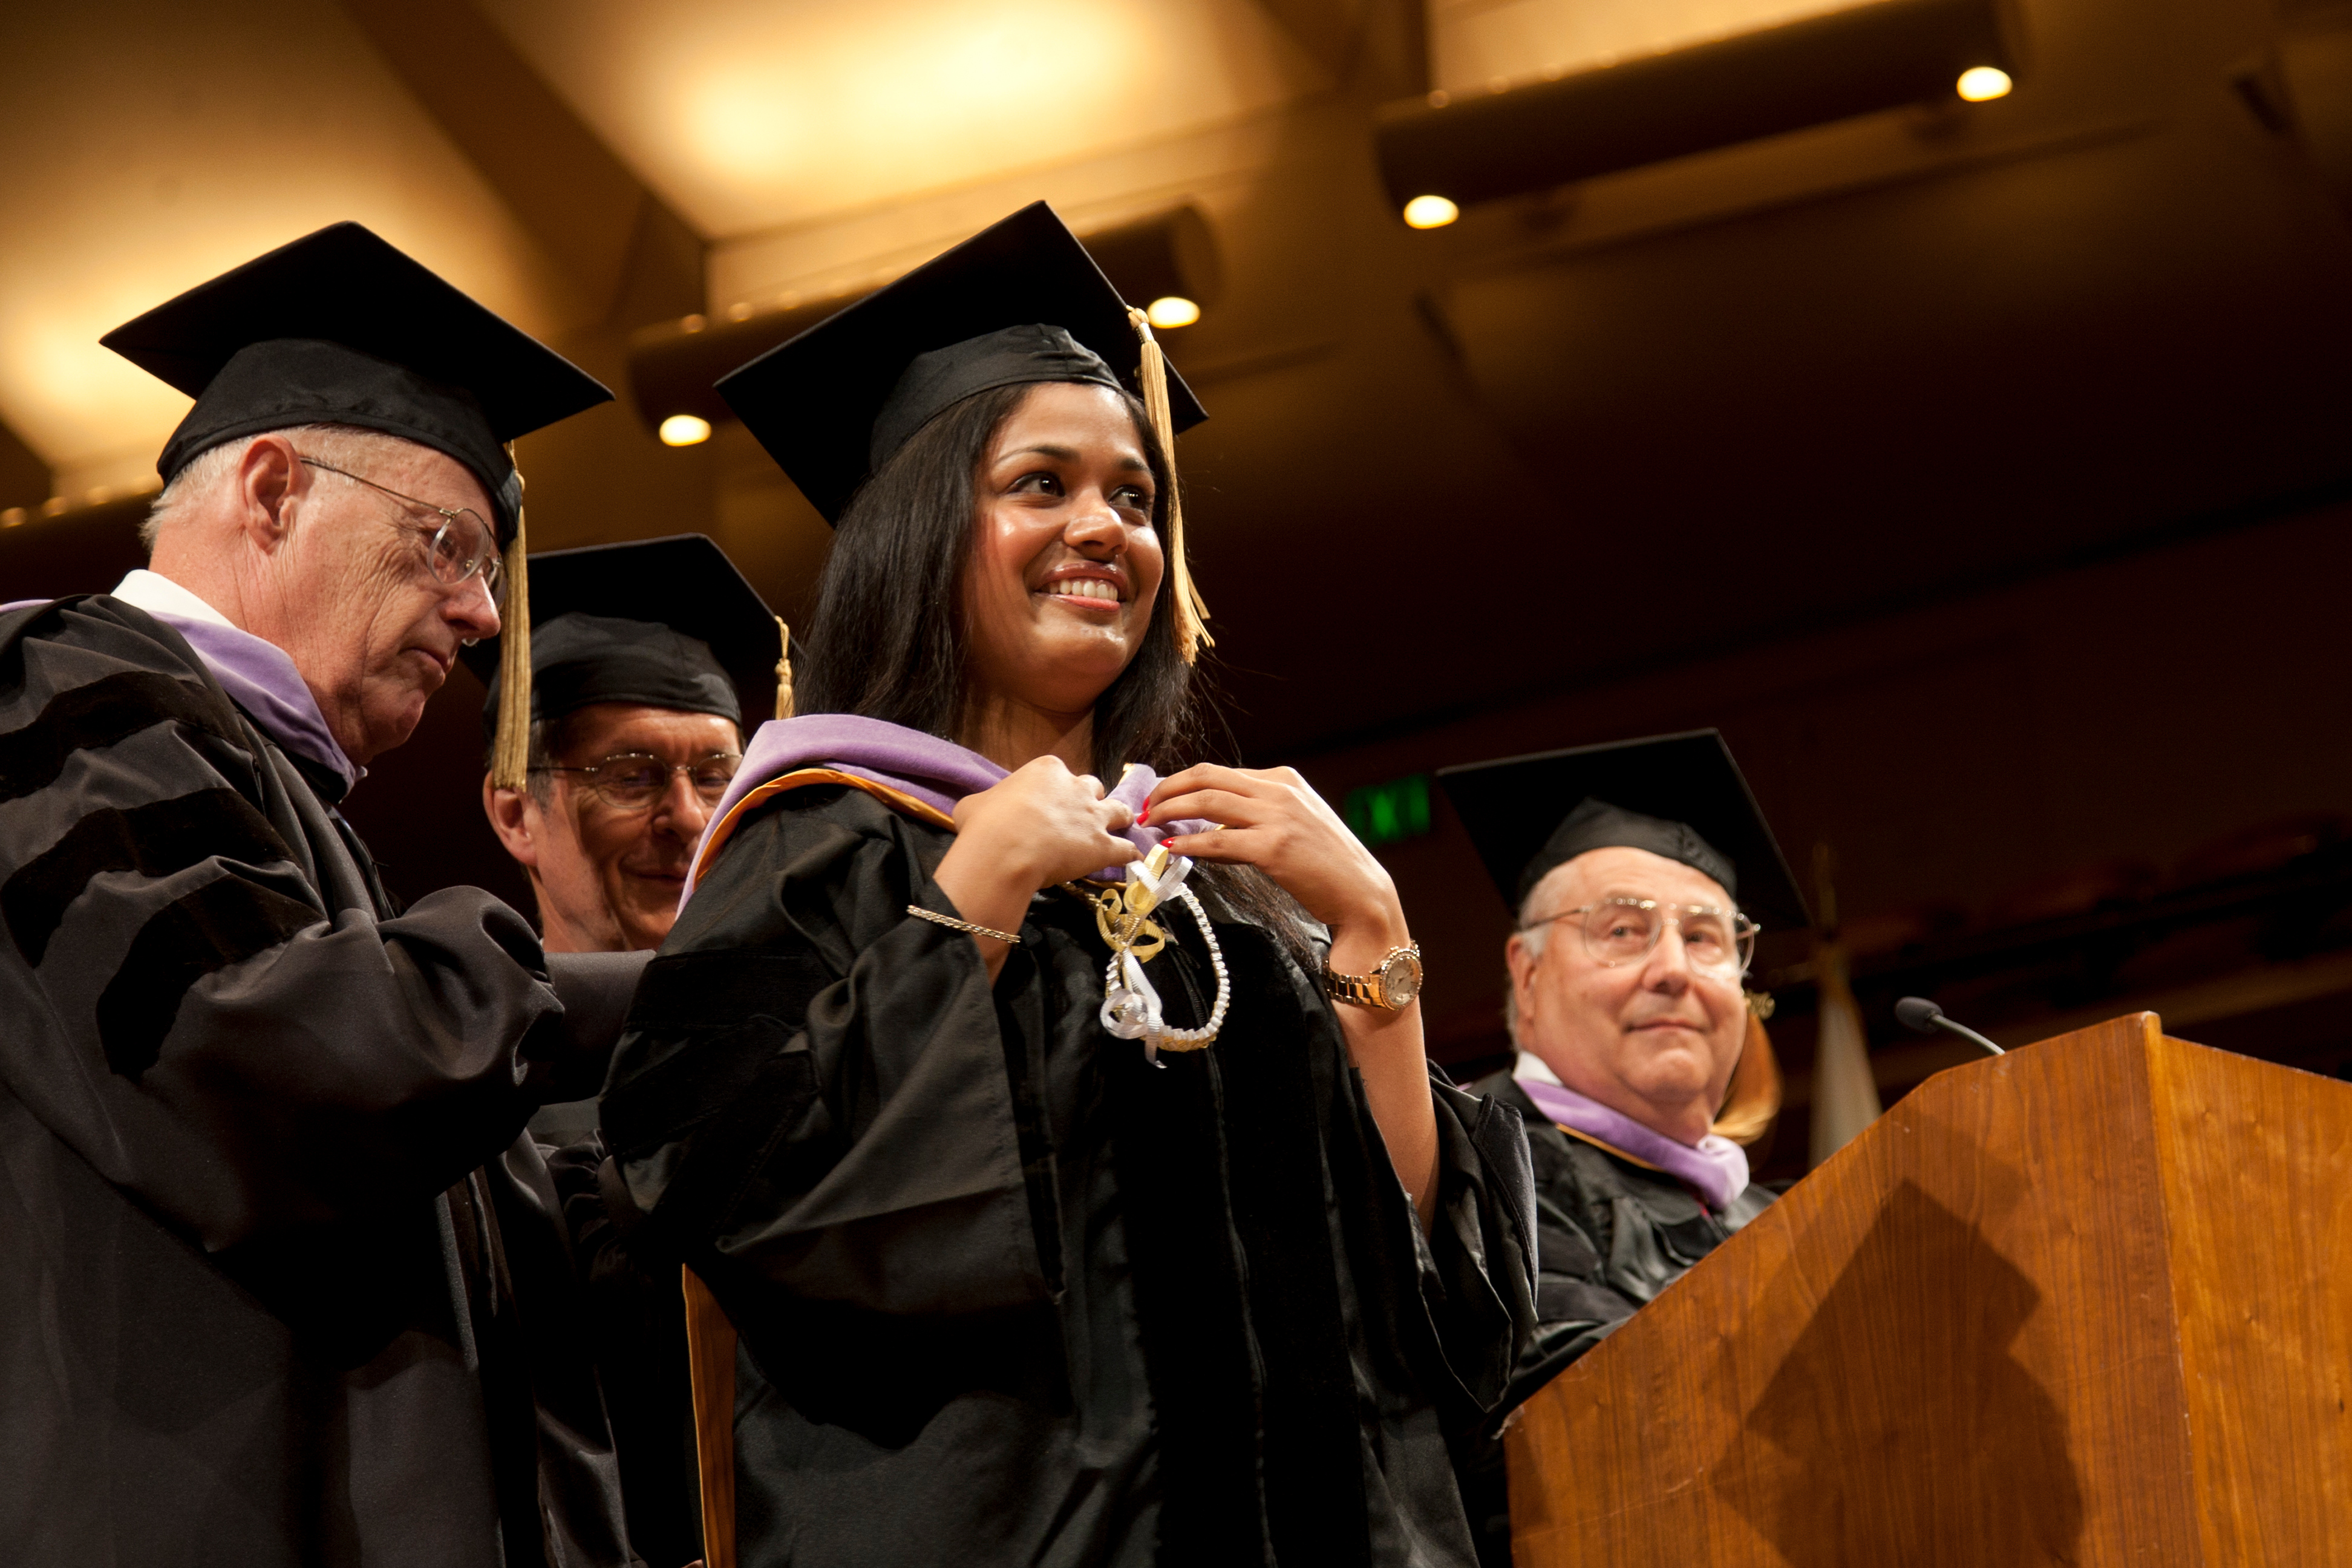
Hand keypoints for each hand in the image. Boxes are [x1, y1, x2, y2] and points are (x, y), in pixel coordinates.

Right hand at [952, 755, 1137, 891]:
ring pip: (1120, 811)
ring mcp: (1093, 816)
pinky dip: (1130, 854)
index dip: (1055, 790)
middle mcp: (1076, 787)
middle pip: (1093, 787)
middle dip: (1088, 800)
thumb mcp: (975, 804)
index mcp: (1047, 770)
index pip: (1059, 774)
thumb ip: (988, 802)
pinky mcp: (1103, 846)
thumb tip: (981, 811)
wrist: (1003, 851)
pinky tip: (1133, 860)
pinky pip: (1126, 848)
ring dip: (1120, 818)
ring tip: (1121, 828)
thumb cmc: (984, 824)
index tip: (1047, 805)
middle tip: (1080, 817)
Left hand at [1146, 765, 1405, 950]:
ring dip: (1169, 810)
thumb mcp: (1294, 824)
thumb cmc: (1327, 865)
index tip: (1160, 798)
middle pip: (1206, 777)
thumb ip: (1256, 815)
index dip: (1181, 782)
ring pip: (1206, 802)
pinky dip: (1187, 842)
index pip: (1218, 771)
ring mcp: (1277, 817)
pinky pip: (1217, 840)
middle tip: (1145, 809)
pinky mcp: (1274, 847)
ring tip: (1149, 824)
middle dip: (1167, 790)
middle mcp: (1280, 791)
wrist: (1361, 893)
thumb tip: (1209, 824)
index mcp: (1284, 779)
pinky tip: (1170, 847)